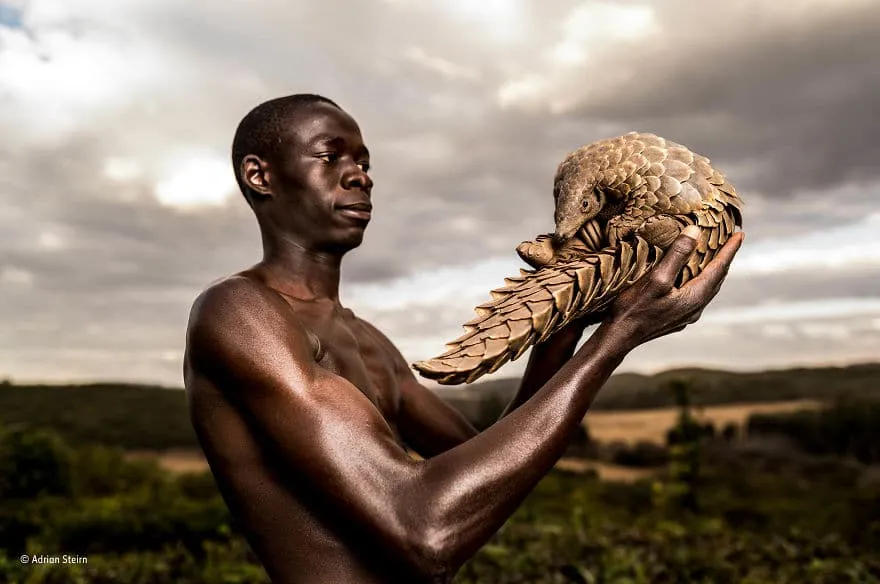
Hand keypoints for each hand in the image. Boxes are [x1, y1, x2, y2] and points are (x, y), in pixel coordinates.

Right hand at [603, 225, 744, 349]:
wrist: (619, 337)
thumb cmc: (634, 308)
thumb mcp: (656, 278)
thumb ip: (677, 254)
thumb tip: (696, 231)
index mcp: (695, 297)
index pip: (719, 268)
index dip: (730, 250)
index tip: (740, 233)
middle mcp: (696, 308)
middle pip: (717, 279)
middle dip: (725, 259)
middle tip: (731, 242)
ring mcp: (686, 316)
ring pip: (707, 289)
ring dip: (713, 271)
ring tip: (716, 258)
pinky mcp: (676, 319)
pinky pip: (697, 296)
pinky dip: (701, 281)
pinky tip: (693, 279)